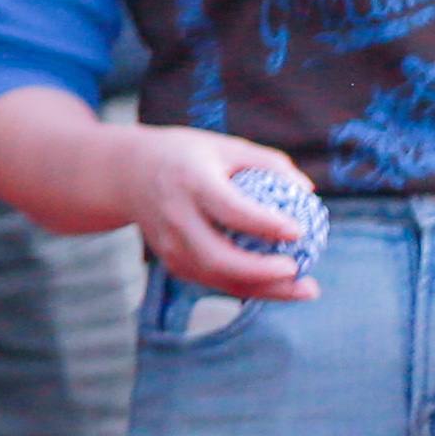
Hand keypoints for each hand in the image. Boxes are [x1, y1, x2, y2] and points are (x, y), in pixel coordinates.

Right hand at [113, 126, 320, 298]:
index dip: (264, 223)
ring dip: (262, 289)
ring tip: (305, 289)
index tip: (299, 230)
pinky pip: (211, 280)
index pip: (229, 209)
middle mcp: (175, 216)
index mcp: (190, 181)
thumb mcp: (227, 146)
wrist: (126, 174)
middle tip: (297, 269)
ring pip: (215, 277)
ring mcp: (168, 243)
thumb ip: (269, 164)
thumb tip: (308, 191)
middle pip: (216, 256)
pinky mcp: (169, 260)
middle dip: (260, 271)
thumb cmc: (189, 156)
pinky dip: (247, 287)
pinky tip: (279, 286)